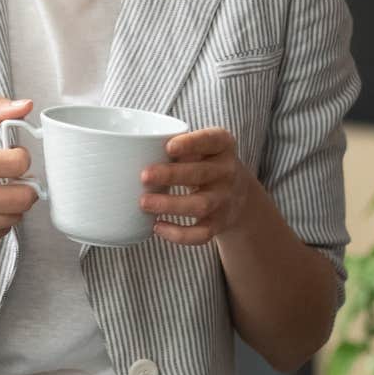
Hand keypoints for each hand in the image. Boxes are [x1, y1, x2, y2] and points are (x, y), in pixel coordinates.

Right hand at [0, 97, 37, 252]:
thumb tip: (26, 105)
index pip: (18, 163)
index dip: (20, 157)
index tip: (11, 157)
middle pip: (23, 197)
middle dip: (24, 186)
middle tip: (13, 180)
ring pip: (15, 217)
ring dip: (13, 205)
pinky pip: (2, 234)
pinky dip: (0, 221)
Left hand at [141, 127, 253, 244]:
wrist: (239, 194)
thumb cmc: (206, 163)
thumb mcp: (203, 148)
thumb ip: (180, 146)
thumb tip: (134, 152)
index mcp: (223, 146)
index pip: (212, 140)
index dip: (192, 143)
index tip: (169, 146)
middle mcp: (228, 171)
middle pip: (201, 173)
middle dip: (172, 175)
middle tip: (144, 176)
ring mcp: (225, 199)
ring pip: (200, 205)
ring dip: (170, 205)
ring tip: (144, 203)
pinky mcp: (219, 223)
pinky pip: (201, 233)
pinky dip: (179, 234)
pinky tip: (157, 226)